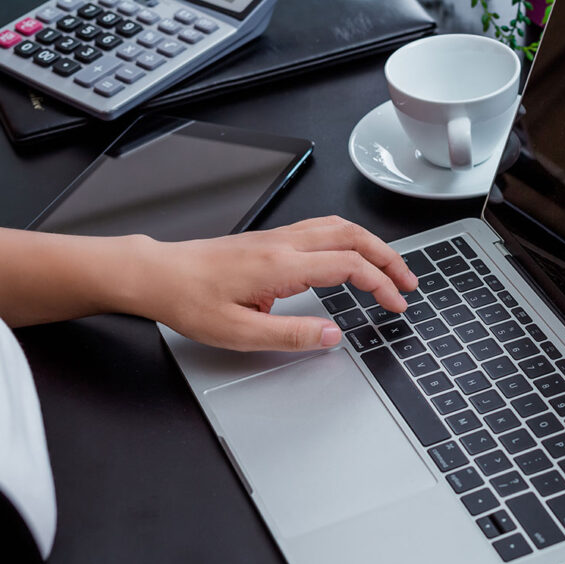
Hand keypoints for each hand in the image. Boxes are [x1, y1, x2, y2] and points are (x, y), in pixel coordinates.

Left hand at [141, 217, 416, 351]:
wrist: (156, 274)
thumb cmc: (189, 300)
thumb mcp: (239, 333)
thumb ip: (291, 335)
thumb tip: (332, 336)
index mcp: (281, 265)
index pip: (348, 266)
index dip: (380, 285)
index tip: (395, 304)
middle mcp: (283, 244)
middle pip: (352, 236)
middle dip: (388, 257)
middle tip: (408, 282)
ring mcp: (277, 238)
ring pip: (338, 227)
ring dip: (371, 244)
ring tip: (390, 267)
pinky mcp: (270, 240)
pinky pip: (322, 229)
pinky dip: (350, 240)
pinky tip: (352, 255)